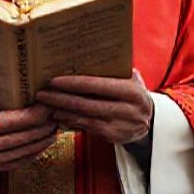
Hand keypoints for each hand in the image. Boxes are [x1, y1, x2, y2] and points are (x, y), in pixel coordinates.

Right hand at [0, 91, 58, 171]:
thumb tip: (18, 81)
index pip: (3, 123)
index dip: (27, 117)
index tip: (44, 107)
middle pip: (13, 140)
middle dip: (37, 129)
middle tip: (54, 116)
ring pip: (18, 153)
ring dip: (39, 142)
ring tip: (54, 128)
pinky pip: (18, 163)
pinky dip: (34, 153)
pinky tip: (46, 142)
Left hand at [34, 69, 153, 144]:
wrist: (151, 120)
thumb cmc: (133, 92)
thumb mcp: (131, 78)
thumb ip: (114, 68)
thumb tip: (83, 56)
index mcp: (132, 91)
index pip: (98, 85)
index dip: (73, 83)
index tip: (53, 80)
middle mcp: (129, 110)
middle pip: (87, 104)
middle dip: (61, 98)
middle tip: (42, 93)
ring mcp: (122, 126)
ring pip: (85, 118)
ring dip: (63, 111)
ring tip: (46, 104)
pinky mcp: (115, 137)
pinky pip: (88, 128)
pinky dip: (71, 121)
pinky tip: (59, 115)